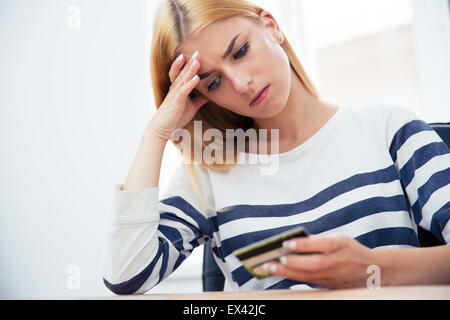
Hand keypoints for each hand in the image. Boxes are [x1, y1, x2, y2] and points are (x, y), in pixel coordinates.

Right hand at [146, 50, 208, 140]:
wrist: (162, 130)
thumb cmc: (175, 118)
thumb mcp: (191, 107)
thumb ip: (199, 99)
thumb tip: (210, 95)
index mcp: (178, 89)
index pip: (183, 74)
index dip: (189, 64)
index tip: (197, 55)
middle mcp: (175, 89)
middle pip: (182, 73)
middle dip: (190, 62)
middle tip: (197, 52)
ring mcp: (174, 95)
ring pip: (182, 80)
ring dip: (190, 70)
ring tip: (197, 61)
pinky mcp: (175, 103)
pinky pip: (183, 91)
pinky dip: (190, 84)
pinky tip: (196, 78)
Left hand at [263, 234, 377, 288]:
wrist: (372, 270)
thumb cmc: (350, 250)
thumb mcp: (339, 238)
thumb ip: (318, 239)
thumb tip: (295, 241)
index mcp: (340, 245)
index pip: (321, 245)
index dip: (303, 245)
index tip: (286, 243)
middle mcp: (338, 262)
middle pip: (314, 265)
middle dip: (293, 263)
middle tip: (275, 260)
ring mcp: (334, 276)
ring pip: (309, 276)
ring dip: (288, 273)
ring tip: (271, 268)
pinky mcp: (330, 285)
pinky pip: (310, 282)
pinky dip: (294, 278)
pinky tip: (281, 274)